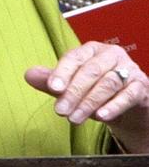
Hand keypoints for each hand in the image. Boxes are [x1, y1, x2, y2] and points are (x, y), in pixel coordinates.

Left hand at [26, 41, 148, 152]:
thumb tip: (28, 75)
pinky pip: (128, 95)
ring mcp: (129, 69)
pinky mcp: (141, 87)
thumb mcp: (72, 84)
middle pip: (90, 71)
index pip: (74, 58)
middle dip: (73, 92)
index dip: (62, 72)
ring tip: (74, 118)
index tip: (52, 88)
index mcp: (91, 49)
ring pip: (108, 83)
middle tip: (60, 110)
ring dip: (89, 102)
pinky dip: (114, 106)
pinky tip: (100, 116)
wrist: (129, 103)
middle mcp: (110, 55)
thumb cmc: (97, 88)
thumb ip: (52, 80)